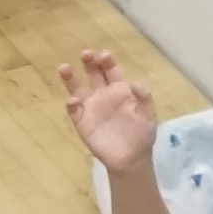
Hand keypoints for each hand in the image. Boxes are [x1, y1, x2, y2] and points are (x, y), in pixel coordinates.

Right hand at [57, 47, 156, 176]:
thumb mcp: (148, 116)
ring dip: (70, 78)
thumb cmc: (141, 136)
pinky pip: (74, 111)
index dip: (107, 61)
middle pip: (93, 74)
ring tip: (64, 67)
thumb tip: (135, 84)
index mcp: (120, 90)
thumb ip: (144, 99)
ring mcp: (91, 108)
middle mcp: (103, 95)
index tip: (104, 55)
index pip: (111, 70)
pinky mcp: (82, 123)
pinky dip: (72, 105)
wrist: (131, 160)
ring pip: (77, 89)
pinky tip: (73, 101)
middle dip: (89, 63)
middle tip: (85, 54)